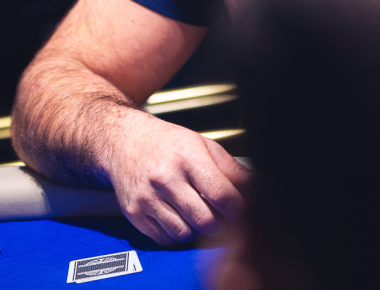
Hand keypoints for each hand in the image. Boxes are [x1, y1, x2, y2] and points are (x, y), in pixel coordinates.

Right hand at [103, 112, 250, 244]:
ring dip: (196, 230)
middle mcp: (165, 178)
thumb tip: (255, 186)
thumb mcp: (201, 144)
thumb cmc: (166, 142)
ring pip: (185, 234)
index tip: (242, 213)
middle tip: (222, 218)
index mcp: (187, 158)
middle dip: (220, 225)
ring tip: (196, 213)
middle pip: (205, 220)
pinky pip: (164, 239)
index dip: (238, 210)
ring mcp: (147, 197)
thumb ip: (230, 168)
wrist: (123, 140)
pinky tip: (177, 217)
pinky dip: (175, 234)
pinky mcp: (134, 213)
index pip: (221, 195)